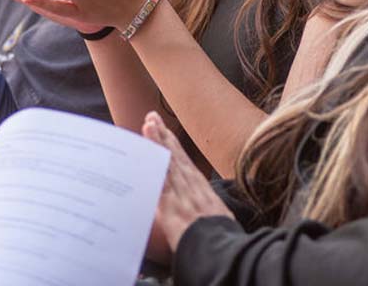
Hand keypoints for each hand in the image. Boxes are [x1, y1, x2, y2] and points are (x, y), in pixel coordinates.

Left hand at [143, 112, 232, 251]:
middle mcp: (192, 187)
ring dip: (158, 140)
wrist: (219, 250)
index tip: (167, 133)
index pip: (185, 164)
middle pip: (175, 156)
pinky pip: (160, 173)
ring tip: (149, 122)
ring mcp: (181, 192)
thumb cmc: (219, 239)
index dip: (175, 148)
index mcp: (202, 192)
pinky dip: (155, 155)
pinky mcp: (170, 201)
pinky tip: (148, 144)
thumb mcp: (217, 221)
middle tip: (153, 118)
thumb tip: (203, 212)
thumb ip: (206, 212)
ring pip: (168, 160)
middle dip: (164, 136)